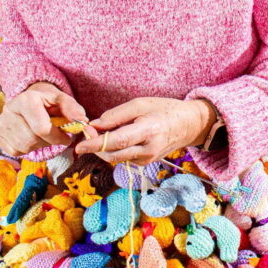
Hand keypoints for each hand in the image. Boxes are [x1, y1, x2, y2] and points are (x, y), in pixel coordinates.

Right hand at [0, 81, 87, 156]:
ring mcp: (1, 123)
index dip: (57, 137)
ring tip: (43, 135)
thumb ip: (73, 108)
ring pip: (24, 147)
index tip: (67, 137)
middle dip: (49, 142)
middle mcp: (9, 110)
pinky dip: (28, 148)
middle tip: (55, 136)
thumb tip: (82, 119)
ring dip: (39, 145)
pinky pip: (15, 151)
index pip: (41, 128)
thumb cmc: (48, 101)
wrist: (29, 99)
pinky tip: (32, 137)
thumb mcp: (62, 99)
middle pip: (32, 139)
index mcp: (26, 99)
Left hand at [72, 97, 218, 164]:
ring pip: (116, 158)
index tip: (79, 145)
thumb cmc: (165, 110)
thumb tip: (95, 125)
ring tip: (101, 132)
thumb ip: (116, 115)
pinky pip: (123, 158)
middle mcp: (148, 150)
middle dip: (95, 146)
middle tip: (86, 132)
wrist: (188, 125)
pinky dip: (114, 149)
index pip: (117, 141)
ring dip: (104, 148)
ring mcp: (147, 159)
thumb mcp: (141, 104)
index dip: (96, 144)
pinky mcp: (145, 163)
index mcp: (148, 131)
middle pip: (113, 155)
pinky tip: (117, 138)